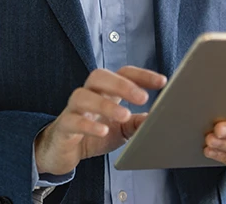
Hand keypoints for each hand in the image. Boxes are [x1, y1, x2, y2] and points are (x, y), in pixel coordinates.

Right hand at [33, 66, 166, 175]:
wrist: (64, 152)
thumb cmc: (95, 133)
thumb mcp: (123, 130)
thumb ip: (138, 123)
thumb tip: (158, 119)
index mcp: (105, 91)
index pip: (122, 73)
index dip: (142, 75)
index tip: (162, 82)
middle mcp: (88, 94)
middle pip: (99, 76)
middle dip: (122, 84)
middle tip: (143, 97)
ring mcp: (73, 109)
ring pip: (83, 96)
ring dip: (105, 104)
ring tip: (124, 115)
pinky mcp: (63, 127)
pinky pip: (72, 121)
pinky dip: (88, 125)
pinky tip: (103, 131)